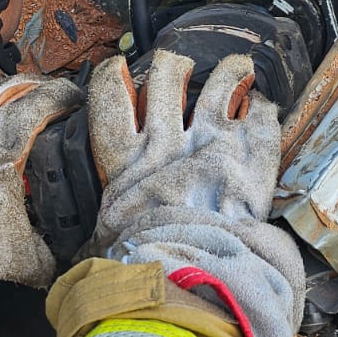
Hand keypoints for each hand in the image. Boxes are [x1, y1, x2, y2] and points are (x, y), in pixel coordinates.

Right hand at [85, 51, 304, 336]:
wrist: (189, 271)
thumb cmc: (141, 265)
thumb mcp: (101, 251)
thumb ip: (95, 243)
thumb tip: (74, 270)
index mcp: (126, 161)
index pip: (109, 98)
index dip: (111, 76)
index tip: (117, 68)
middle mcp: (167, 140)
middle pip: (164, 77)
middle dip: (170, 65)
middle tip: (178, 67)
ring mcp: (212, 141)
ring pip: (218, 82)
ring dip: (227, 70)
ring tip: (236, 67)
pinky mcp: (251, 154)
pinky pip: (261, 113)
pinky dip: (263, 107)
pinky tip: (264, 106)